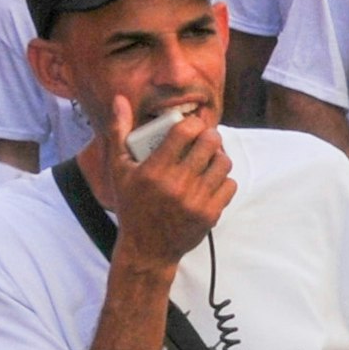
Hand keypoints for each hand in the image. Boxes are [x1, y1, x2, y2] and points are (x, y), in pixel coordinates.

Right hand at [105, 98, 231, 265]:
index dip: (192, 123)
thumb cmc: (131, 205)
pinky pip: (230, 185)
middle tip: (203, 140)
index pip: (185, 131)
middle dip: (209, 136)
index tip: (189, 127)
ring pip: (224, 163)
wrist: (146, 249)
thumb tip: (120, 100)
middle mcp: (176, 184)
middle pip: (210, 143)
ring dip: (218, 157)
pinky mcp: (210, 214)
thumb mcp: (118, 169)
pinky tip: (211, 181)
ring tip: (208, 160)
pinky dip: (223, 180)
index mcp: (153, 170)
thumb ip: (118, 132)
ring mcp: (195, 201)